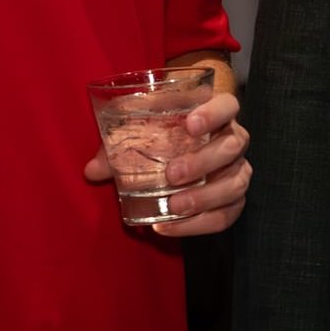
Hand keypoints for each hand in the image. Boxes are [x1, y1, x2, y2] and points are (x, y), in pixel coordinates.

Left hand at [83, 91, 251, 235]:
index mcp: (216, 114)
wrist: (180, 152)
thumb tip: (92, 171)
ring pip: (235, 183)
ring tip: (173, 205)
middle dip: (203, 161)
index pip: (228, 105)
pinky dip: (199, 224)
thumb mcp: (140, 131)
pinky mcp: (232, 200)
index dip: (214, 114)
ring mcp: (237, 171)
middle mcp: (233, 140)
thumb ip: (117, 145)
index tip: (190, 125)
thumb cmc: (161, 135)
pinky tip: (169, 225)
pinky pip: (227, 215)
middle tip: (172, 174)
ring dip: (205, 197)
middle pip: (232, 146)